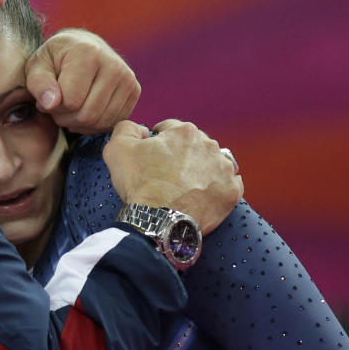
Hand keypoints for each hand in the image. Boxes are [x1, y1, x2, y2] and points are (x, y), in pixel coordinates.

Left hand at [25, 29, 139, 133]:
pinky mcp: (134, 91)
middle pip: (88, 115)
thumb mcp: (37, 67)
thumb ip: (39, 84)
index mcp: (87, 54)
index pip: (71, 101)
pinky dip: (95, 124)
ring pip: (101, 122)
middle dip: (66, 118)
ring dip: (80, 123)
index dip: (54, 107)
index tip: (48, 97)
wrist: (80, 47)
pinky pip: (113, 122)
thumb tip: (51, 104)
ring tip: (69, 108)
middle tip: (57, 107)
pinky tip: (84, 111)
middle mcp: (114, 65)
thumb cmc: (54, 59)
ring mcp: (127, 78)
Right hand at [103, 119, 243, 233]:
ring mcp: (224, 169)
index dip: (157, 142)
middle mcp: (210, 145)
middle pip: (193, 145)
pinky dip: (216, 187)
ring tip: (183, 186)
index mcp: (185, 132)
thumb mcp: (117, 149)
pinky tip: (201, 195)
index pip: (170, 128)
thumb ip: (126, 128)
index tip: (151, 157)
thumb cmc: (139, 184)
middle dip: (181, 155)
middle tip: (165, 174)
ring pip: (212, 163)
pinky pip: (228, 183)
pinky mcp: (232, 191)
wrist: (158, 221)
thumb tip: (140, 130)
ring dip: (200, 169)